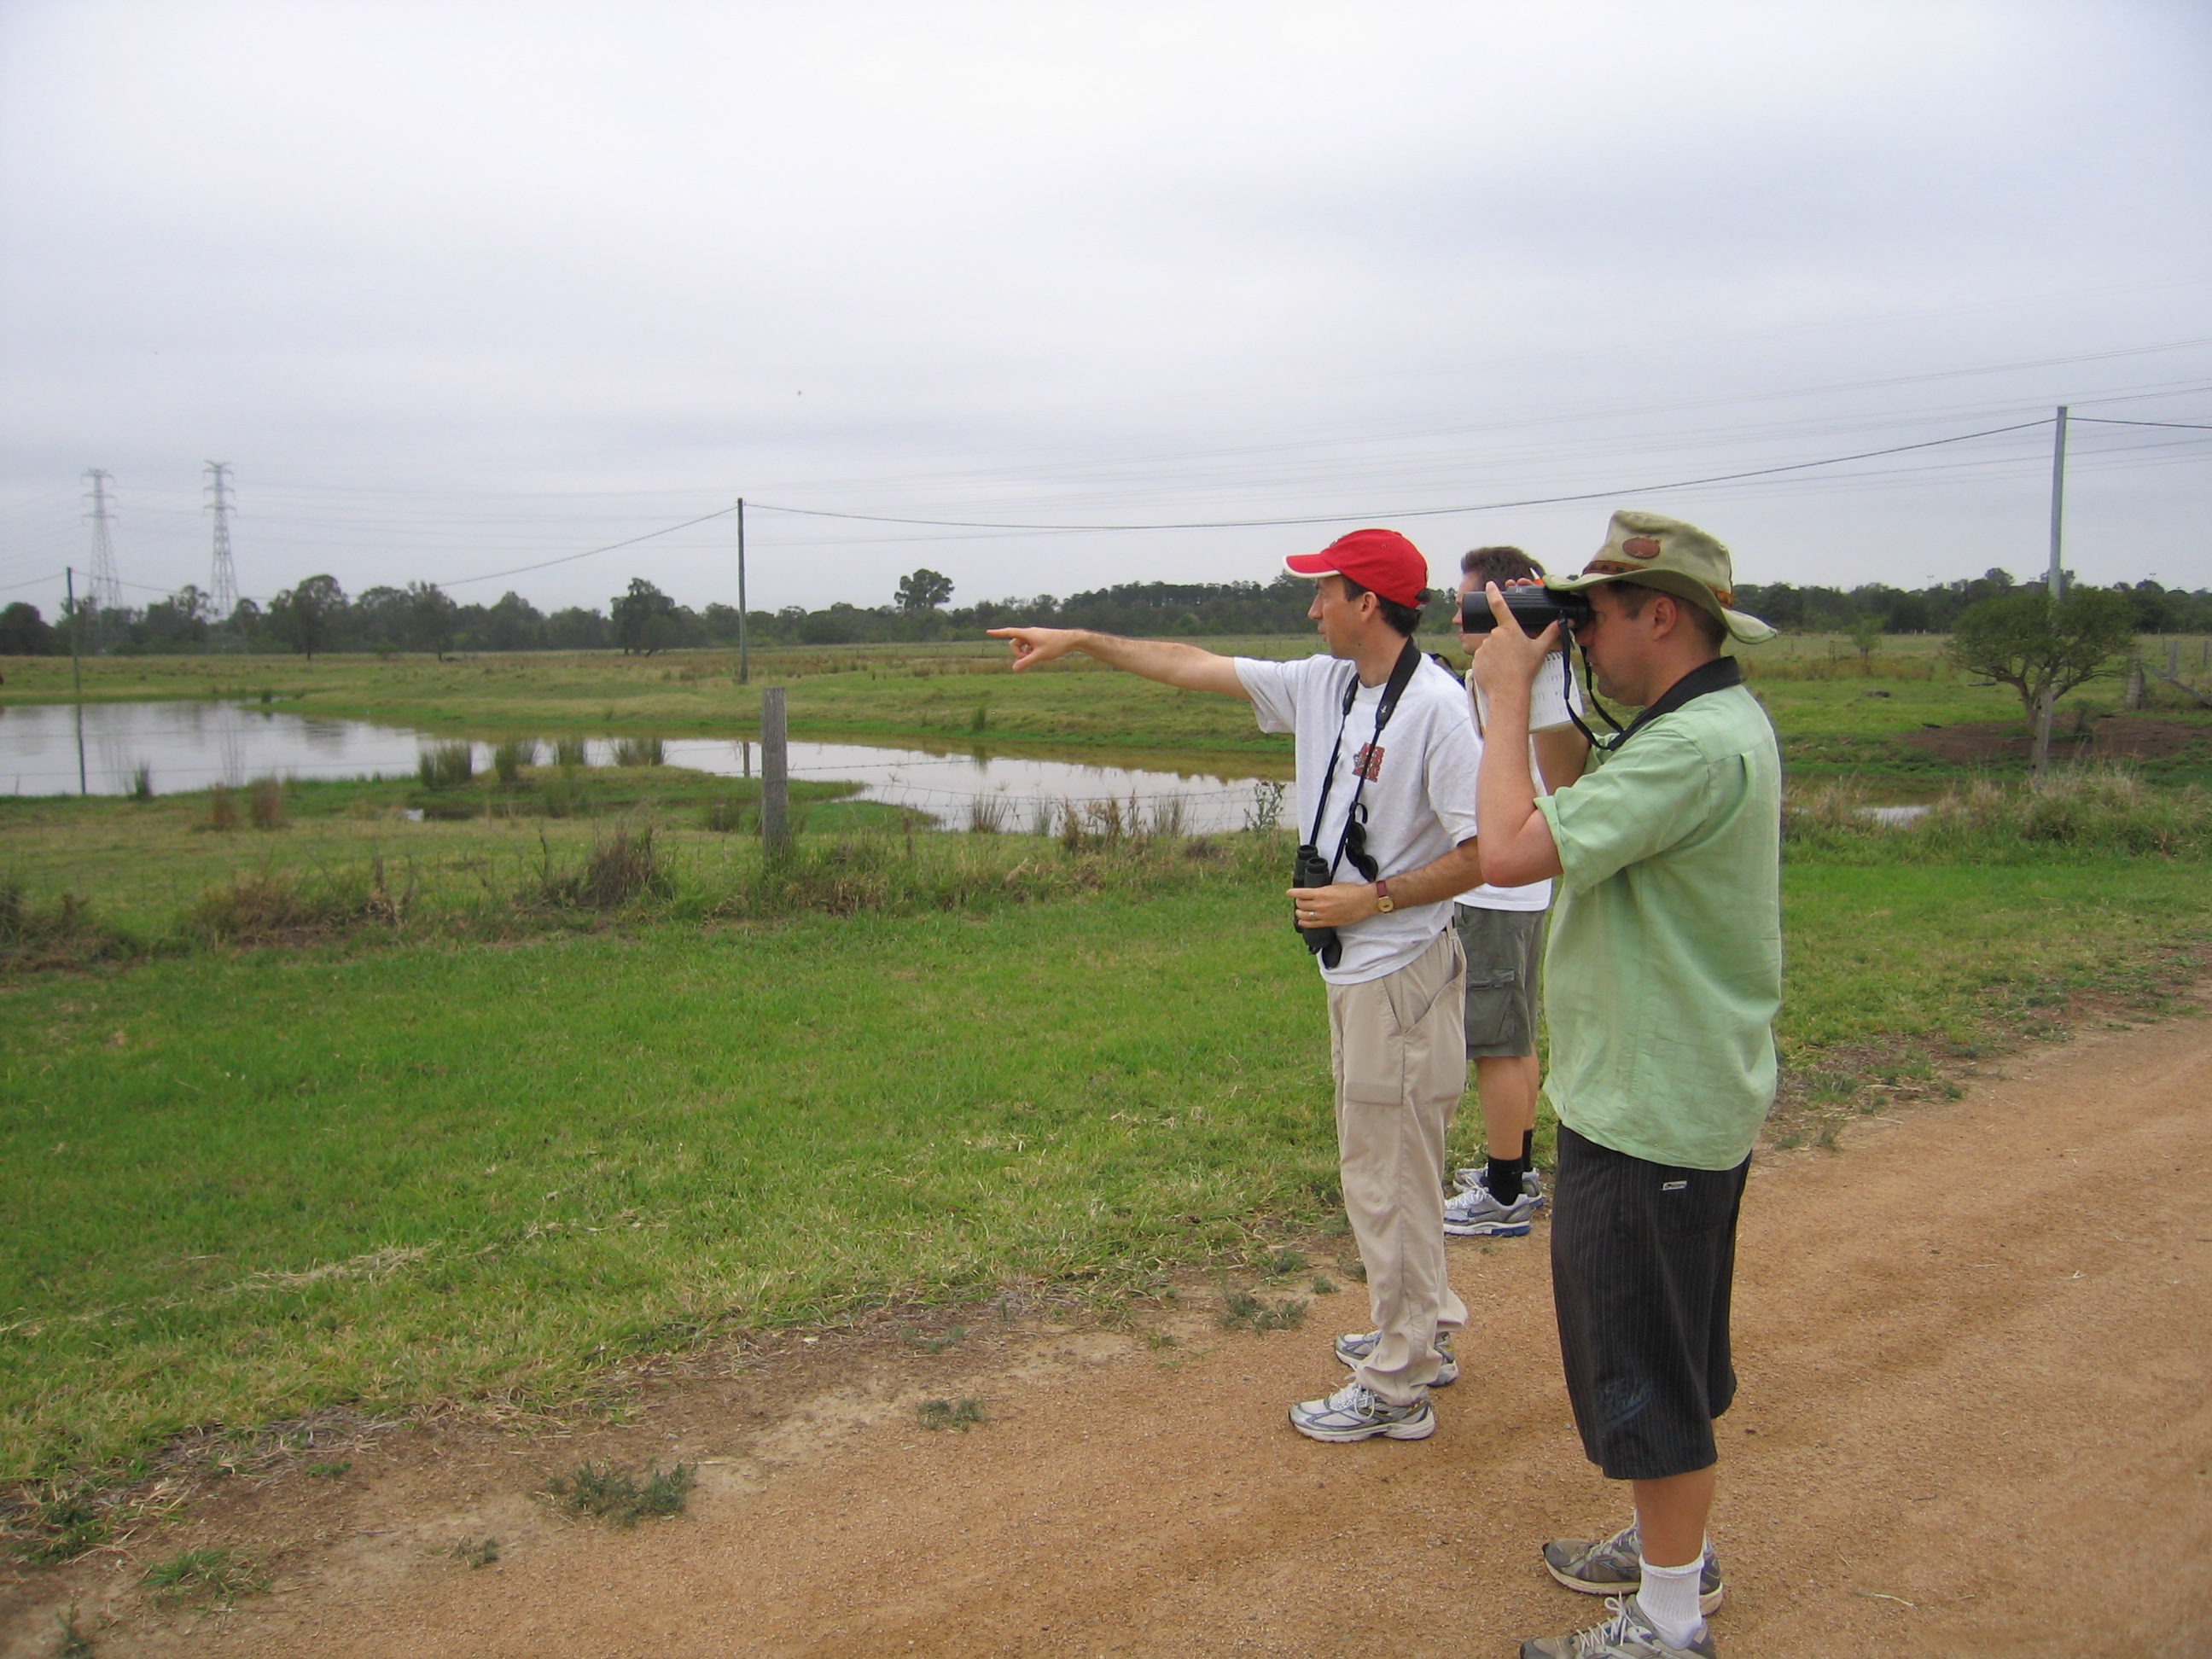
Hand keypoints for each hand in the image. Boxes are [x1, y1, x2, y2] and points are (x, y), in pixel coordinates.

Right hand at [988, 626, 1080, 671]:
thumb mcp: (1039, 656)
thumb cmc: (1055, 645)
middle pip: (1014, 643)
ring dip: (1025, 653)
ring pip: (1022, 646)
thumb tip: (1014, 669)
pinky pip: (1028, 646)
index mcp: (1027, 633)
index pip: (1009, 632)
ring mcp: (1034, 636)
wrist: (1070, 640)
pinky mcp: (1038, 639)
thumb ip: (1026, 662)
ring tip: (1036, 656)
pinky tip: (1040, 654)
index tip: (988, 632)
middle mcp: (1029, 633)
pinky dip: (1030, 652)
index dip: (998, 633)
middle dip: (1018, 653)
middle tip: (1028, 658)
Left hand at [1288, 881, 1378, 928]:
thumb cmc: (1352, 891)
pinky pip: (1311, 925)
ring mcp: (1323, 915)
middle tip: (1300, 900)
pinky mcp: (1328, 923)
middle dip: (1299, 902)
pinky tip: (1301, 922)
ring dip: (1300, 912)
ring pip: (1303, 915)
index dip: (1292, 893)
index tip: (1289, 892)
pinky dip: (1304, 923)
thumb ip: (1322, 890)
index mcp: (1321, 893)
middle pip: (1300, 904)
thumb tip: (1314, 892)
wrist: (1363, 901)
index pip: (1300, 893)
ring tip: (1301, 910)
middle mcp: (1320, 905)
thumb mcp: (1334, 886)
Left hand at [1469, 581, 1560, 699]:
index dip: (1493, 592)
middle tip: (1512, 657)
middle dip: (1503, 643)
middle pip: (1498, 634)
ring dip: (1496, 653)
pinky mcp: (1476, 658)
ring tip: (1505, 665)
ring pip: (1489, 646)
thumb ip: (1550, 633)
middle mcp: (1494, 634)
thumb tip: (1563, 622)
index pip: (1499, 605)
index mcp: (1509, 629)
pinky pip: (1482, 657)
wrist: (1508, 691)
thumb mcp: (1540, 650)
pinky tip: (1496, 671)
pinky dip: (1488, 662)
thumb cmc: (1525, 670)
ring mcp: (1483, 646)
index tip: (1490, 584)